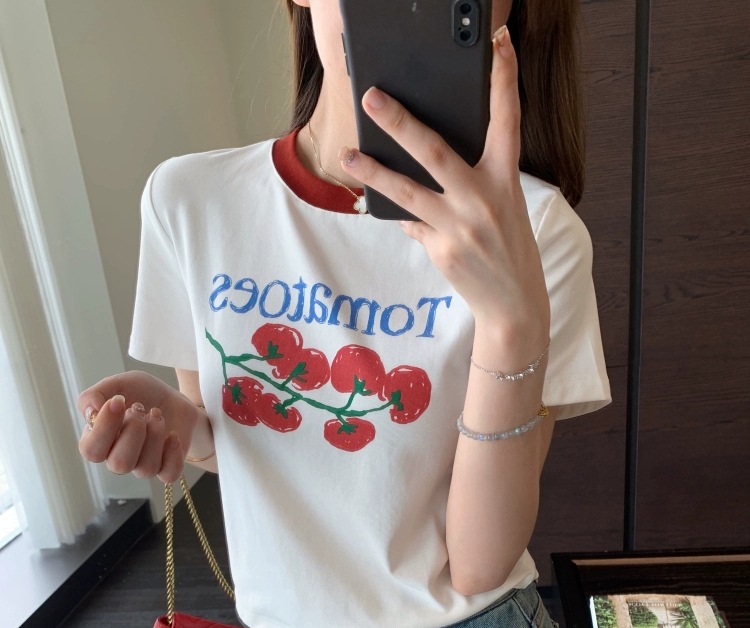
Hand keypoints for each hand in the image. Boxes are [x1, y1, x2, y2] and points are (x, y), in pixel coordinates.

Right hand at [77, 371, 201, 483]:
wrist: (172, 399)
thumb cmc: (139, 394)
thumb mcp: (116, 384)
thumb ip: (94, 395)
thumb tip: (91, 411)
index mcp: (99, 440)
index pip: (91, 450)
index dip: (104, 428)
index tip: (118, 401)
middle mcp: (117, 457)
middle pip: (119, 464)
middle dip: (133, 432)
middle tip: (139, 408)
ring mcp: (142, 464)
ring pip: (145, 469)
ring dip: (154, 436)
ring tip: (157, 414)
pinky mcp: (166, 466)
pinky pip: (169, 474)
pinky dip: (173, 454)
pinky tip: (172, 435)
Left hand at [340, 26, 549, 344]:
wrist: (514, 306)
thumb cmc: (509, 250)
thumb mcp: (504, 206)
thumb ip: (473, 182)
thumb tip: (427, 165)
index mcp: (506, 181)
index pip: (508, 121)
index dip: (504, 81)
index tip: (498, 46)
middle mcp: (483, 200)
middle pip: (436, 152)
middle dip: (401, 122)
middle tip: (373, 98)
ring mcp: (459, 227)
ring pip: (407, 192)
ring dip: (374, 172)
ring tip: (349, 156)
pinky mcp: (441, 250)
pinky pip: (410, 223)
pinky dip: (401, 214)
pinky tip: (390, 209)